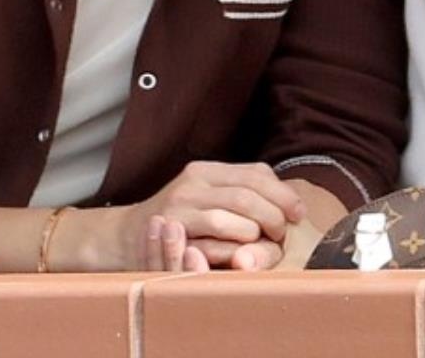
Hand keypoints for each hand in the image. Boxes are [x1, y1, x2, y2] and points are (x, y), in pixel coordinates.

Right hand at [118, 161, 306, 270]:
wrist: (126, 239)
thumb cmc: (180, 225)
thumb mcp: (209, 202)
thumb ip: (243, 199)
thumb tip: (292, 208)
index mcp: (208, 170)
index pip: (257, 173)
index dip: (283, 193)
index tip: (298, 213)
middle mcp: (194, 180)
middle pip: (249, 192)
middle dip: (273, 215)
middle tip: (282, 235)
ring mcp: (180, 202)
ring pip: (233, 212)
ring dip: (255, 232)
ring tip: (263, 244)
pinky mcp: (171, 227)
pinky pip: (211, 235)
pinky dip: (232, 246)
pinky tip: (239, 254)